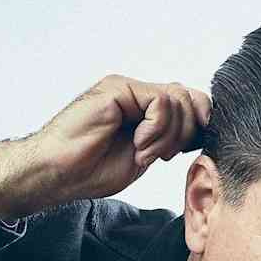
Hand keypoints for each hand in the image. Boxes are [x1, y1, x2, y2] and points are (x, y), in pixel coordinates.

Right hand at [0, 74, 210, 221]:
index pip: (189, 102)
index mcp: (145, 111)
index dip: (200, 121)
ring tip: (143, 152)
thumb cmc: (92, 169)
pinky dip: (156, 128)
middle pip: (188, 98)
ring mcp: (127, 90)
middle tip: (161, 156)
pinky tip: (137, 143)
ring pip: (177, 100)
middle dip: (185, 133)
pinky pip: (159, 102)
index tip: (191, 147)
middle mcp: (137, 96)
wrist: (59, 172)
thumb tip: (201, 128)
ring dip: (166, 135)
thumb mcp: (146, 155)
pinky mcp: (118, 89)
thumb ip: (170, 138)